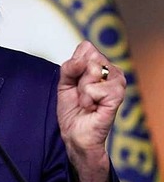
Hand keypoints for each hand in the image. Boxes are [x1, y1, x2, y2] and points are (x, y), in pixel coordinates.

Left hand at [57, 40, 125, 181]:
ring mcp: (118, 84)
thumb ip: (69, 67)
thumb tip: (81, 61)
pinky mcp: (118, 97)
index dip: (73, 64)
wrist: (75, 134)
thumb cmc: (72, 110)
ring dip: (82, 89)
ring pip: (93, 70)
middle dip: (77, 77)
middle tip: (81, 93)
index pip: (86, 47)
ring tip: (87, 100)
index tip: (73, 81)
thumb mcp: (64, 83)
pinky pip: (95, 88)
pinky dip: (87, 99)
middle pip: (89, 57)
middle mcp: (112, 72)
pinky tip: (92, 107)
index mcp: (101, 66)